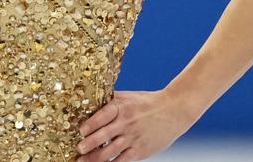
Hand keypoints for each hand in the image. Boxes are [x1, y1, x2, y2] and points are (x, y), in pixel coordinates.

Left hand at [75, 89, 197, 161]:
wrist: (174, 110)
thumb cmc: (146, 102)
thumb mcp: (127, 97)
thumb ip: (109, 101)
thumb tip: (86, 99)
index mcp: (122, 107)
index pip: (103, 115)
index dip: (91, 123)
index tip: (81, 130)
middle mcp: (127, 122)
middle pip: (104, 134)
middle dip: (90, 143)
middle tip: (79, 148)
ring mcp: (134, 137)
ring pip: (111, 150)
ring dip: (95, 157)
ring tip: (82, 160)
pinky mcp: (141, 150)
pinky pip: (123, 160)